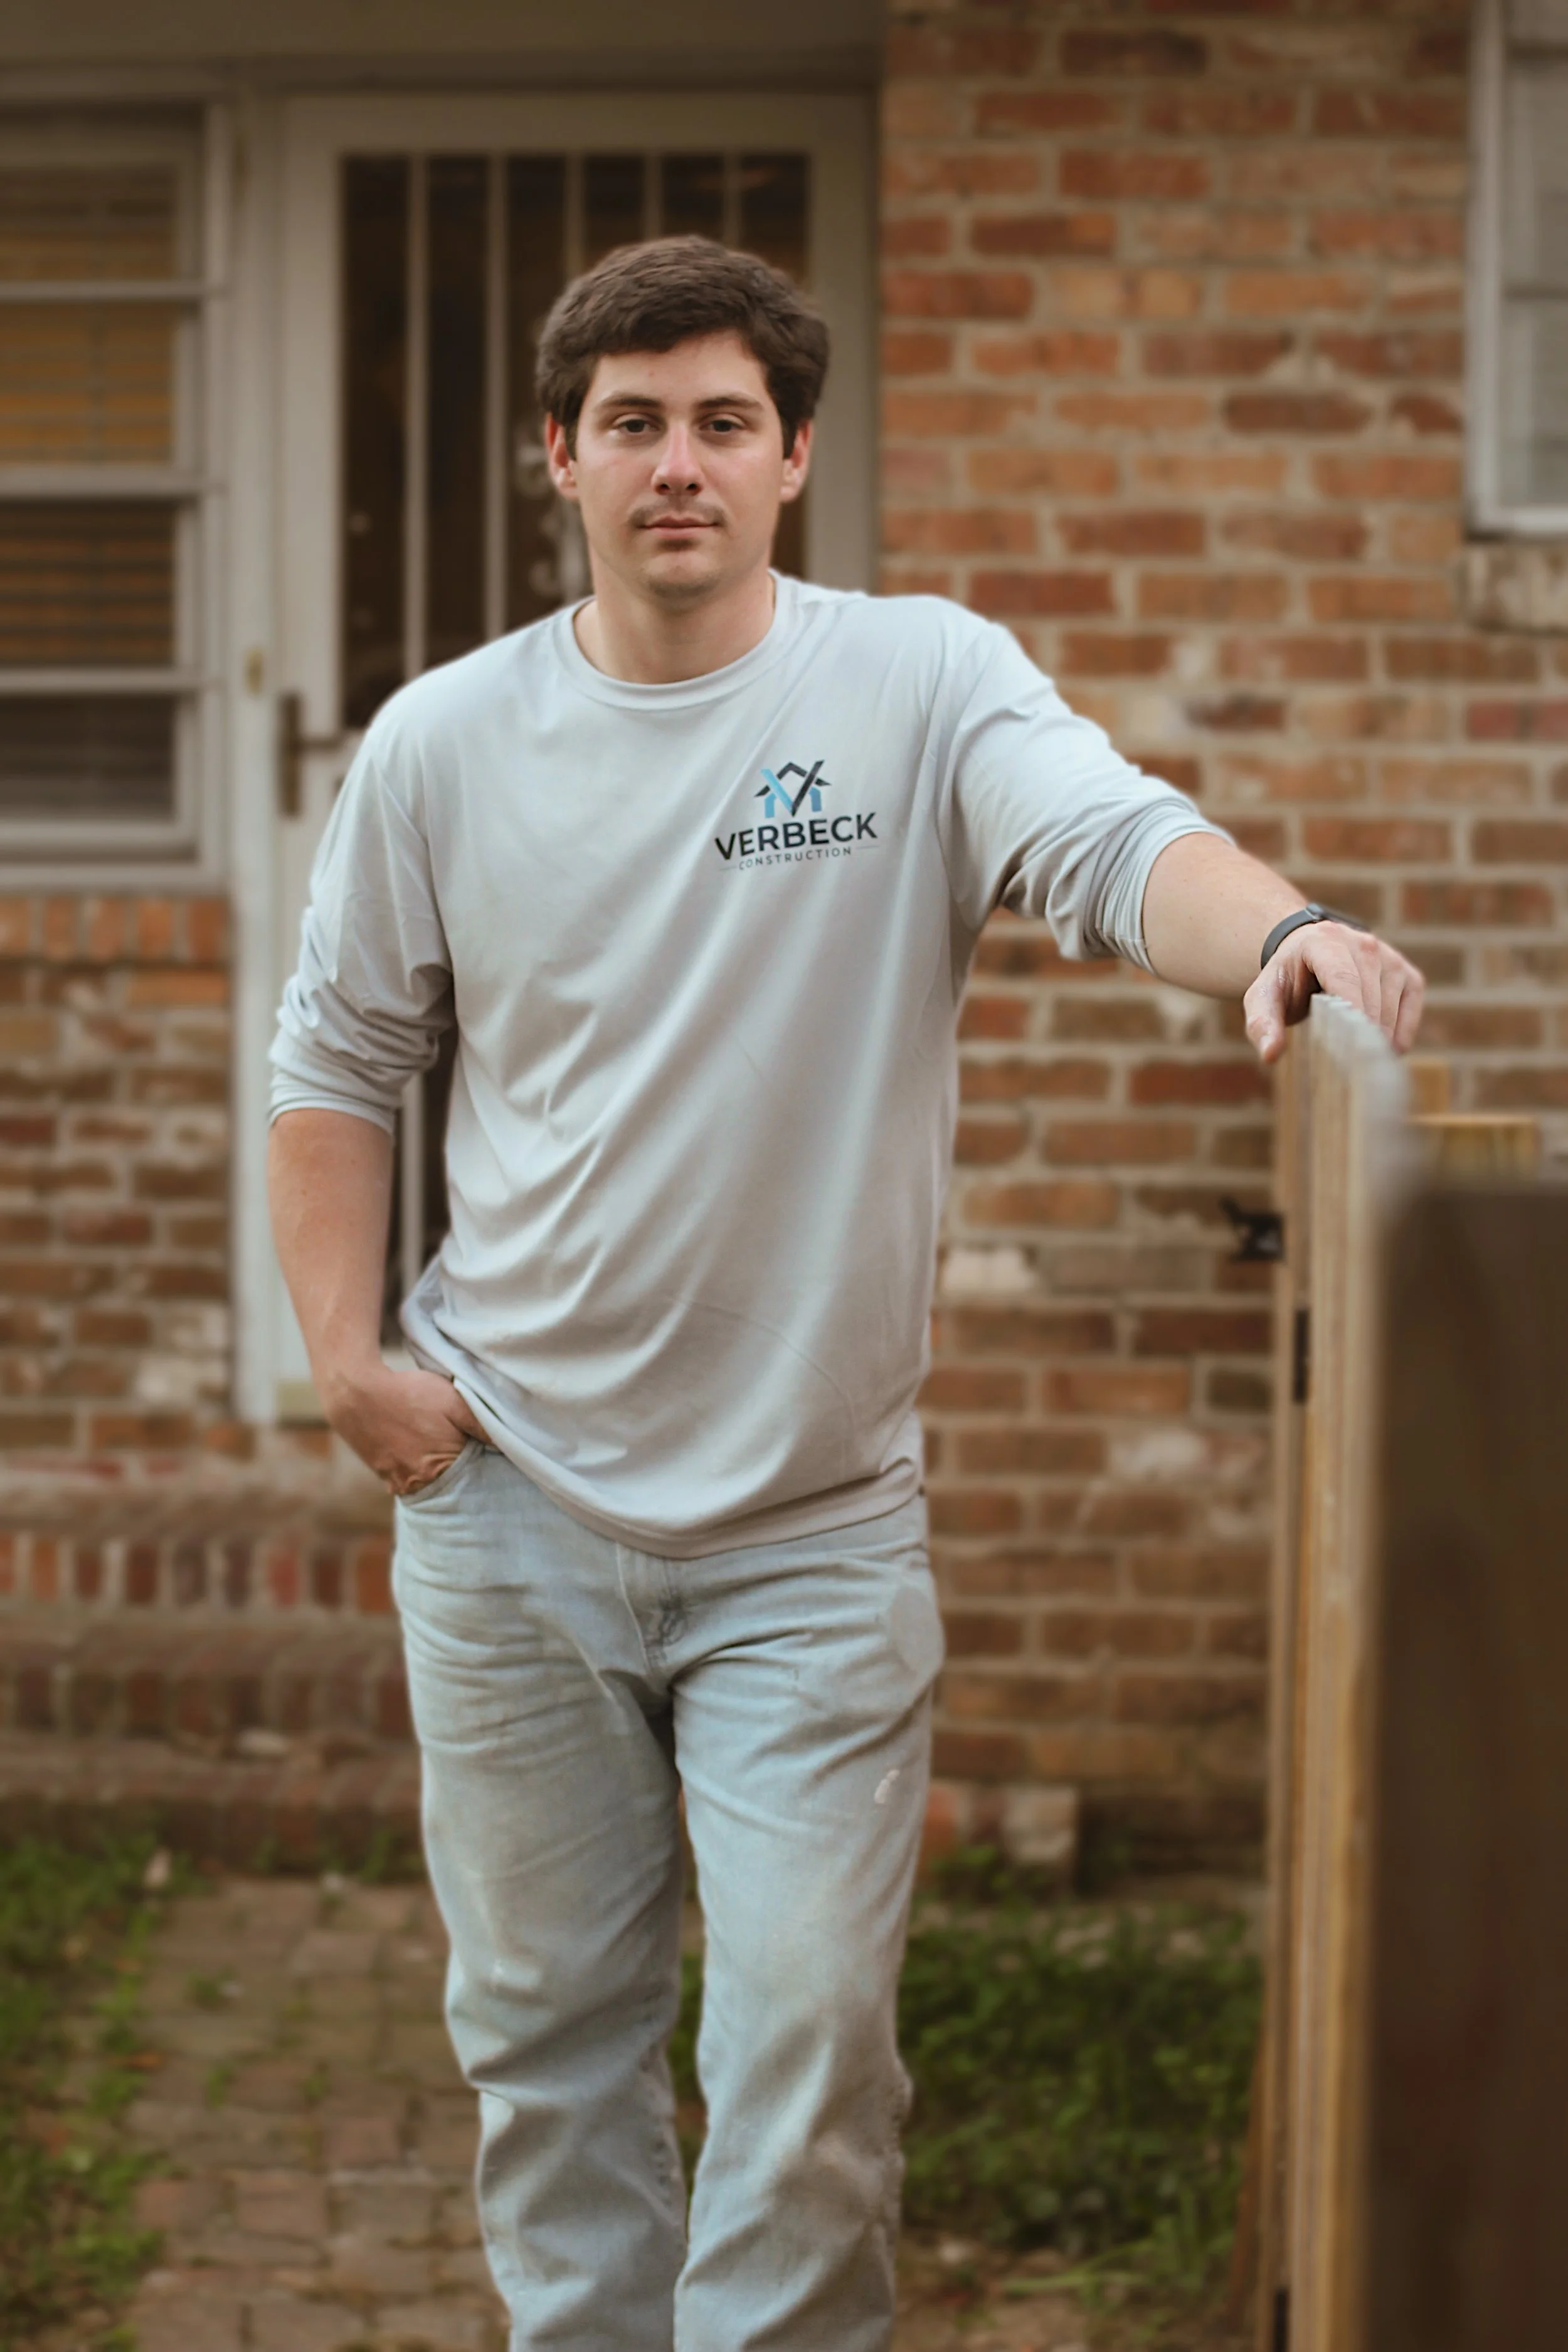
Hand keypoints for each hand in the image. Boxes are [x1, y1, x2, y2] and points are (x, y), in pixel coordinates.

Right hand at [321, 1360, 486, 1496]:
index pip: (474, 1478)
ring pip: (427, 1483)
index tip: (485, 1451)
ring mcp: (396, 1481)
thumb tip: (511, 1444)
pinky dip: (416, 1468)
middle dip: (461, 1471)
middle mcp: (417, 1483)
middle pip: (450, 1484)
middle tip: (463, 1449)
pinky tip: (417, 1449)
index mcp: (440, 1470)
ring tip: (437, 1447)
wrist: (355, 1393)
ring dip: (436, 1470)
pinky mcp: (381, 1474)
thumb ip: (483, 1424)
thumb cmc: (408, 1394)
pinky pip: (407, 1479)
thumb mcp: (453, 1401)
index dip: (482, 1464)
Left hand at [1243, 922, 1424, 1065]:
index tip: (1348, 1049)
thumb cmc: (1286, 980)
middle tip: (1343, 1065)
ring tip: (1354, 1057)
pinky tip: (1380, 1049)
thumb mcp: (1263, 998)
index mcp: (1325, 941)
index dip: (1350, 1013)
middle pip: (1369, 998)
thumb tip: (1270, 1054)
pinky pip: (1411, 1010)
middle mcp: (1363, 944)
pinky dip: (1399, 1035)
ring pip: (1390, 1009)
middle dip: (1357, 1036)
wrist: (1308, 955)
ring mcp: (1389, 957)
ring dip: (1375, 1039)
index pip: (1344, 979)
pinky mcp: (1408, 974)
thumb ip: (1262, 1023)